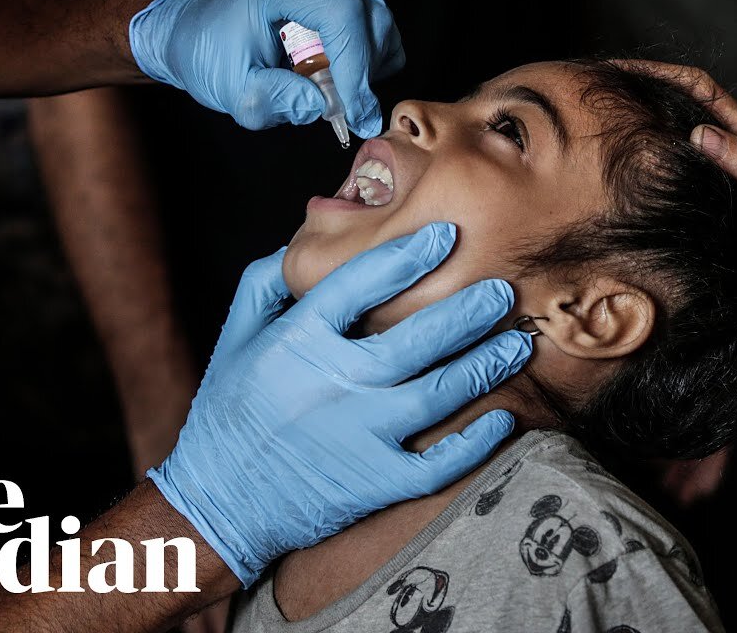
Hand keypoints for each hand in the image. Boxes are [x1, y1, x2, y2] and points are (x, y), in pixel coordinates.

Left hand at [129, 0, 403, 136]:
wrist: (198, 27)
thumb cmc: (211, 52)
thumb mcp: (232, 91)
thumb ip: (273, 101)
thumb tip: (320, 104)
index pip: (341, 11)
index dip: (356, 65)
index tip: (356, 113)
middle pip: (370, 16)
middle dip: (362, 72)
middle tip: (339, 109)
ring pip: (380, 20)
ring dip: (365, 64)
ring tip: (325, 82)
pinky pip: (379, 20)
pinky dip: (367, 53)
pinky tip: (334, 65)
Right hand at [149, 223, 531, 586]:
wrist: (219, 502)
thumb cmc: (230, 410)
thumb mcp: (234, 337)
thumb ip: (266, 282)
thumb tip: (306, 239)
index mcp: (295, 342)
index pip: (358, 285)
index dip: (406, 256)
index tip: (446, 234)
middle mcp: (329, 384)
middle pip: (412, 339)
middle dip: (464, 311)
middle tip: (500, 291)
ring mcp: (354, 437)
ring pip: (436, 394)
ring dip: (483, 366)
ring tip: (516, 343)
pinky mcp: (372, 482)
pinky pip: (436, 463)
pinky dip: (474, 442)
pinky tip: (502, 417)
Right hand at [614, 62, 736, 305]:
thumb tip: (699, 133)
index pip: (702, 95)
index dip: (663, 77)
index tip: (623, 71)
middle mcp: (736, 166)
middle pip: (679, 132)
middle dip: (640, 119)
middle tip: (595, 115)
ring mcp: (728, 199)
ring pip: (677, 177)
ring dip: (645, 170)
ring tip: (601, 162)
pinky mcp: (723, 231)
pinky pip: (685, 217)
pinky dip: (663, 211)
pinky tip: (636, 213)